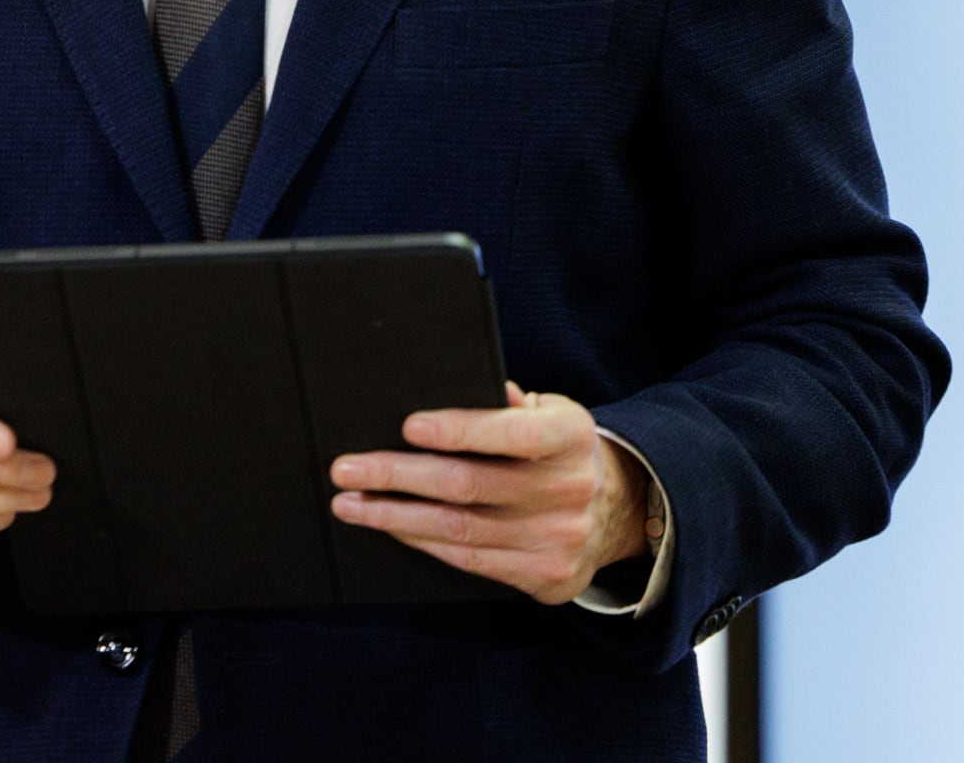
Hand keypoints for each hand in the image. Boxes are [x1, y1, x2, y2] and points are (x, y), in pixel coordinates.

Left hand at [327, 381, 649, 604]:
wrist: (616, 510)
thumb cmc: (559, 450)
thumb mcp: (552, 413)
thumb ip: (511, 404)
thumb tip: (459, 387)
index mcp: (570, 437)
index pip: (510, 433)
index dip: (459, 430)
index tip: (408, 426)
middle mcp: (567, 489)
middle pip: (469, 485)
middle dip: (398, 476)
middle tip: (346, 470)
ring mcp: (558, 538)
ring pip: (459, 529)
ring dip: (394, 516)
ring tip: (349, 504)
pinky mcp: (546, 576)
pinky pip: (470, 560)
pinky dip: (422, 542)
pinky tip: (389, 526)